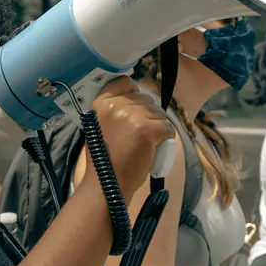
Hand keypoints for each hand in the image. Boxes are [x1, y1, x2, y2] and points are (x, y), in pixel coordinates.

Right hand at [87, 76, 173, 193]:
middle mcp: (116, 105)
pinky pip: (167, 127)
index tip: (134, 109)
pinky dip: (166, 137)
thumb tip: (133, 99)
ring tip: (148, 142)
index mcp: (101, 103)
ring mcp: (133, 117)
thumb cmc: (104, 159)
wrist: (107, 183)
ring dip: (158, 126)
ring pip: (159, 113)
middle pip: (145, 99)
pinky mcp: (148, 130)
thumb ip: (110, 110)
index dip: (133, 94)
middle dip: (147, 114)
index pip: (125, 82)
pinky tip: (157, 146)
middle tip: (140, 133)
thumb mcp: (98, 126)